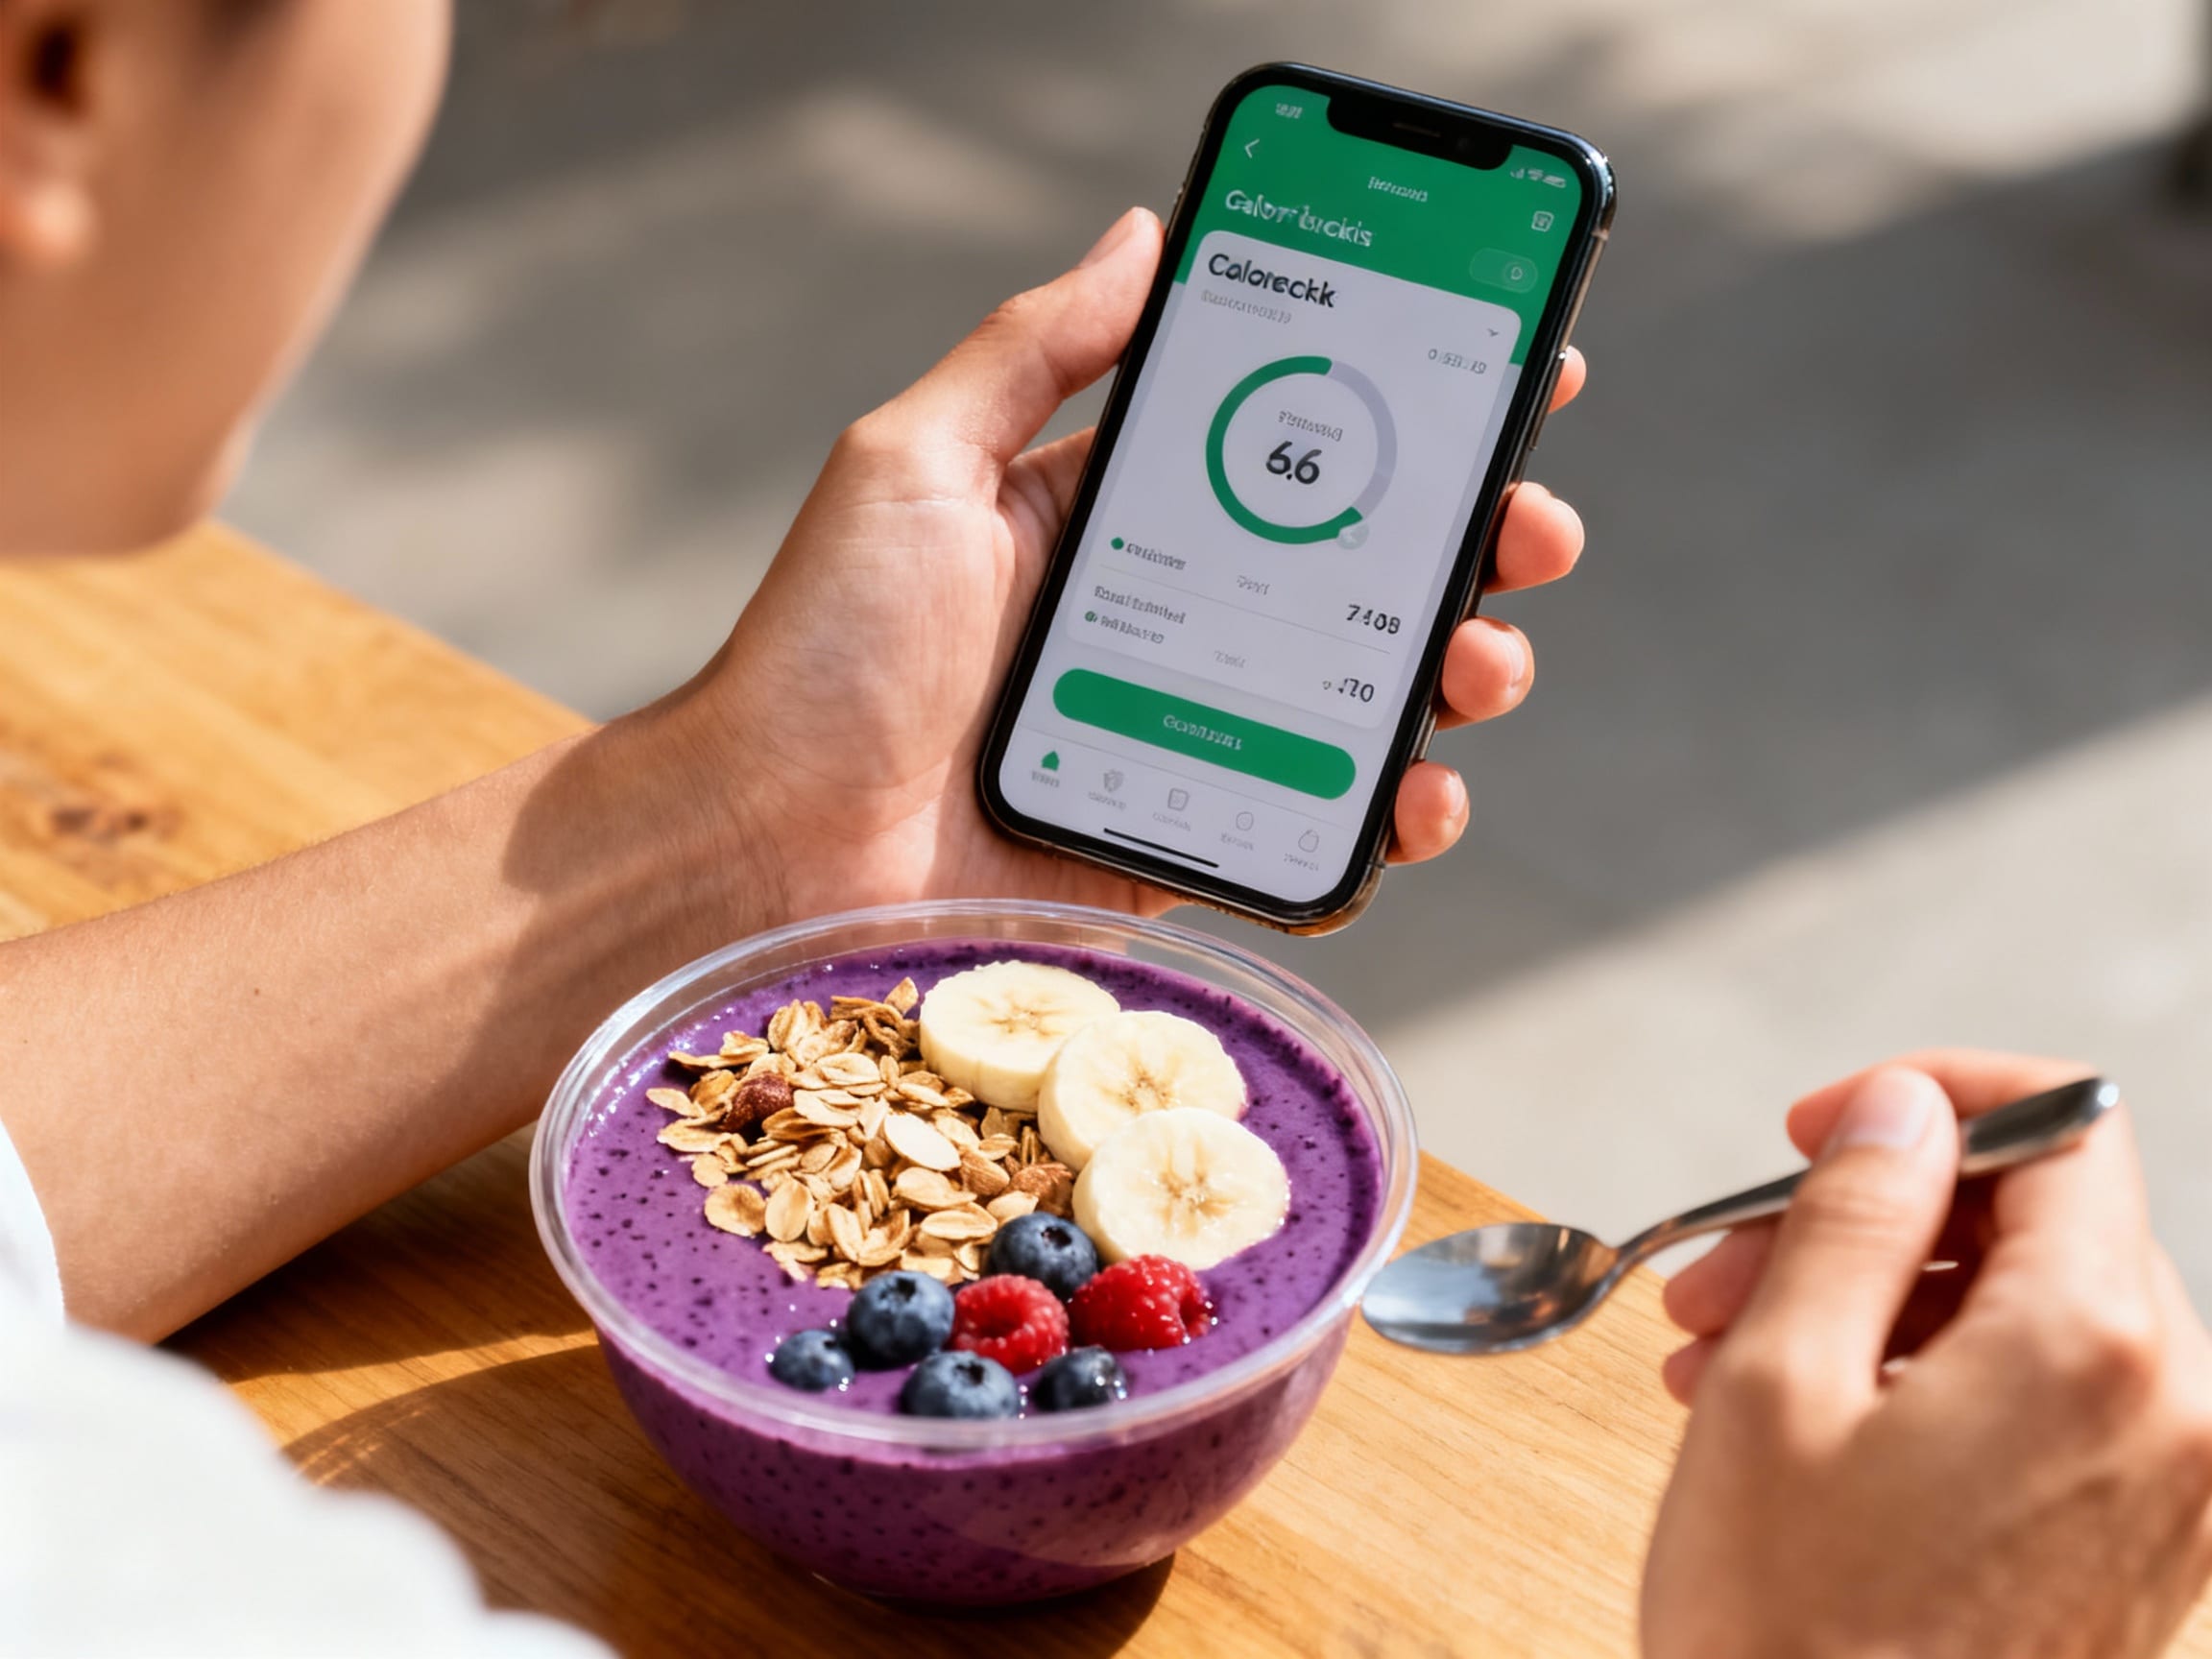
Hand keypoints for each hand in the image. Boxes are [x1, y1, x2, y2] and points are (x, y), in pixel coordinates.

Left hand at [671, 207, 1588, 924]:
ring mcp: (1189, 731)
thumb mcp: (915, 460)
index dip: (1402, 414)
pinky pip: (1320, 825)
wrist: (777, 844)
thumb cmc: (829, 649)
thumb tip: (1143, 229)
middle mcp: (1168, 618)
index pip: (1288, 447)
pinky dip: (1394, 814)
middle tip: (1531, 527)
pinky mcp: (1189, 836)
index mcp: (1112, 516)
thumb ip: (1034, 349)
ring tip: (1482, 657)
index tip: (1507, 376)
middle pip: (1358, 569)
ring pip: (1365, 693)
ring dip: (1458, 666)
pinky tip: (1421, 793)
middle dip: (1469, 540)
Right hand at [1643, 1053, 2211, 1658]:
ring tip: (1725, 1360)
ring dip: (1871, 1303)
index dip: (1925, 1102)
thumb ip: (1850, 1215)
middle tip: (1724, 1272)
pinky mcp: (2136, 1551)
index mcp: (2096, 1348)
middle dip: (1866, 1221)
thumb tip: (1899, 1110)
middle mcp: (2176, 1412)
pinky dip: (1921, 1381)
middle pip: (2034, 1224)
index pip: (2063, 1124)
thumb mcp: (1780, 1385)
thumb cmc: (1795, 1642)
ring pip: (2024, 1314)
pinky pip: (2040, 1405)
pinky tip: (1799, 1423)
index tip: (1815, 1129)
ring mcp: (2169, 1493)